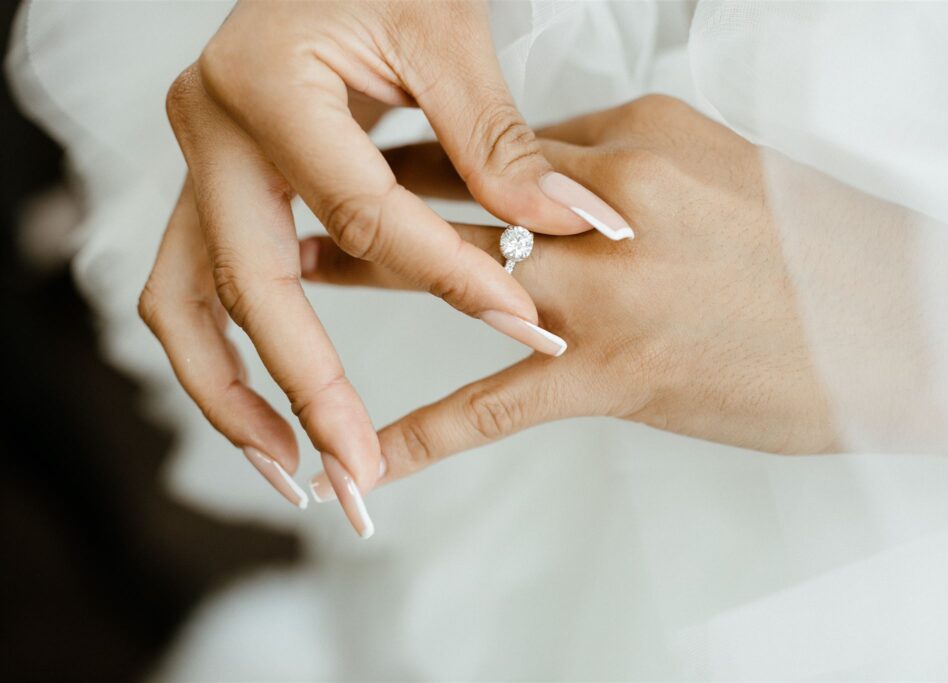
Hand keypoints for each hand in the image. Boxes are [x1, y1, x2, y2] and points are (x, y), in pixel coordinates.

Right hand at [138, 0, 630, 536]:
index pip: (363, 216)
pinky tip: (282, 403)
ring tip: (293, 469)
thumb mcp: (443, 32)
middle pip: (242, 287)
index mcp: (265, 87)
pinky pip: (200, 286)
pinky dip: (233, 352)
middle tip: (353, 469)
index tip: (522, 322)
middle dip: (302, 389)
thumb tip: (569, 227)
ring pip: (186, 304)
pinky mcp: (217, 186)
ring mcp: (201, 163)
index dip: (448, 275)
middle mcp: (211, 132)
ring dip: (233, 396)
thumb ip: (497, 140)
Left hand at [307, 94, 839, 495]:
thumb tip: (551, 181)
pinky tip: (369, 456)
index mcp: (635, 136)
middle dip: (377, 196)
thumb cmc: (816, 246)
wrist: (902, 325)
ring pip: (456, 279)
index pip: (507, 141)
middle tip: (305, 199)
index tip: (377, 151)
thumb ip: (626, 171)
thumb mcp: (719, 168)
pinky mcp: (613, 375)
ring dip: (366, 277)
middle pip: (460, 192)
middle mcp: (604, 203)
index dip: (436, 148)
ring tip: (295, 277)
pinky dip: (422, 432)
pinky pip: (493, 405)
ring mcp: (602, 290)